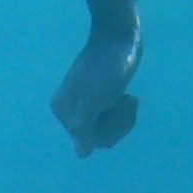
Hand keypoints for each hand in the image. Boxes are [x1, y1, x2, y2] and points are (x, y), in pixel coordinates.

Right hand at [53, 30, 141, 155]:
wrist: (119, 38)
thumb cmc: (106, 69)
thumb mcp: (94, 100)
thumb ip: (84, 127)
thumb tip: (82, 154)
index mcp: (64, 111)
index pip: (88, 142)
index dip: (106, 130)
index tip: (112, 107)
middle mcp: (71, 111)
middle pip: (99, 138)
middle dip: (117, 123)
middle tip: (124, 100)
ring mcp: (87, 105)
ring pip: (109, 130)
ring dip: (124, 118)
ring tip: (129, 99)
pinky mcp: (102, 99)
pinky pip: (114, 120)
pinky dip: (124, 112)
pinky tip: (128, 98)